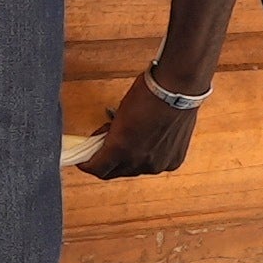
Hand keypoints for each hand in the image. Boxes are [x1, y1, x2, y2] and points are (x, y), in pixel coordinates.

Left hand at [80, 73, 202, 179]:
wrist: (176, 89)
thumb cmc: (147, 94)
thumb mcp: (119, 115)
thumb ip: (109, 134)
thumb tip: (104, 142)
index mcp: (120, 149)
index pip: (97, 170)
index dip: (88, 165)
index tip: (85, 161)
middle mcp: (138, 162)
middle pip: (115, 172)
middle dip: (107, 163)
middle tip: (104, 150)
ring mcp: (157, 164)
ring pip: (135, 170)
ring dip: (128, 160)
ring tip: (129, 142)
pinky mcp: (173, 161)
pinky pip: (154, 165)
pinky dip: (148, 157)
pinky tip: (147, 142)